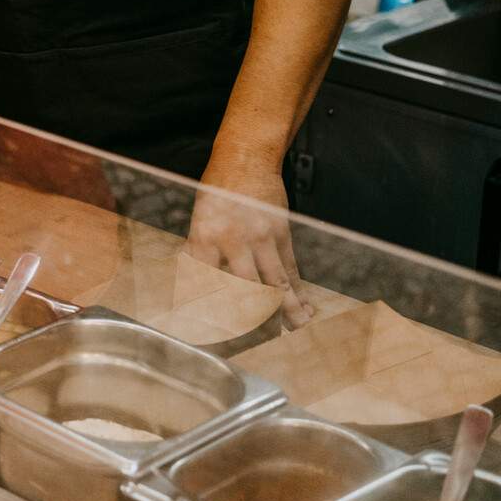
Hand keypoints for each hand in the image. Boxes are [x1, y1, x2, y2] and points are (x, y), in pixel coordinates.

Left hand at [187, 154, 312, 325]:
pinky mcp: (282, 235)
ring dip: (285, 312)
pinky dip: (299, 291)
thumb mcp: (198, 218)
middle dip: (250, 320)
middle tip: (255, 343)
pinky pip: (291, 269)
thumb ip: (199, 251)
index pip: (204, 283)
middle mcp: (233, 241)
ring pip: (274, 284)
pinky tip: (306, 309)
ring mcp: (261, 239)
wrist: (246, 157)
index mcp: (204, 237)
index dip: (207, 309)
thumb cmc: (217, 188)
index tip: (210, 332)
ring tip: (292, 332)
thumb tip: (194, 282)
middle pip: (243, 290)